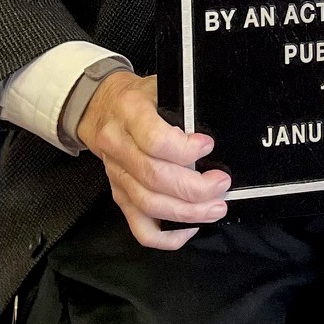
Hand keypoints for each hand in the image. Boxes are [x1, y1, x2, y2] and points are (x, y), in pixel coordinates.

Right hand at [76, 71, 228, 250]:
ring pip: (149, 204)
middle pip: (155, 177)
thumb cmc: (140, 98)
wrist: (102, 107)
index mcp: (130, 112)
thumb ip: (183, 107)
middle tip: (221, 184)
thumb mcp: (161, 87)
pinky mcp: (119, 196)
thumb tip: (215, 132)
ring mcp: (117, 175)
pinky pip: (140, 227)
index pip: (154, 140)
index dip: (185, 149)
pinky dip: (166, 236)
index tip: (208, 146)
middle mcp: (118, 146)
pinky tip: (189, 228)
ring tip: (215, 207)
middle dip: (195, 187)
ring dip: (187, 212)